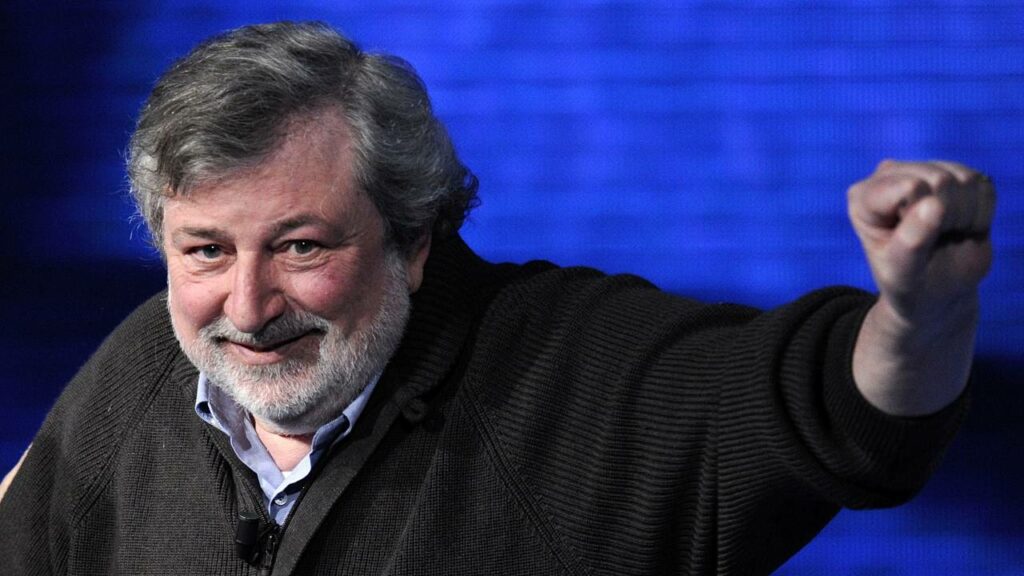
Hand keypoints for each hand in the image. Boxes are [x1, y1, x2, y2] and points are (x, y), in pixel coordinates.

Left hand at [848, 159, 994, 326]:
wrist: (935, 291)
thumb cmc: (909, 282)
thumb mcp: (903, 272)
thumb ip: (911, 241)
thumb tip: (934, 204)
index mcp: (864, 196)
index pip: (910, 187)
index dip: (922, 218)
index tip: (910, 242)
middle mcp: (891, 175)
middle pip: (941, 180)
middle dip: (947, 218)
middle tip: (933, 241)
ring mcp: (924, 170)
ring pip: (965, 179)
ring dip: (965, 217)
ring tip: (945, 234)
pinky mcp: (955, 174)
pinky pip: (983, 184)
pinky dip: (981, 213)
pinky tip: (961, 226)